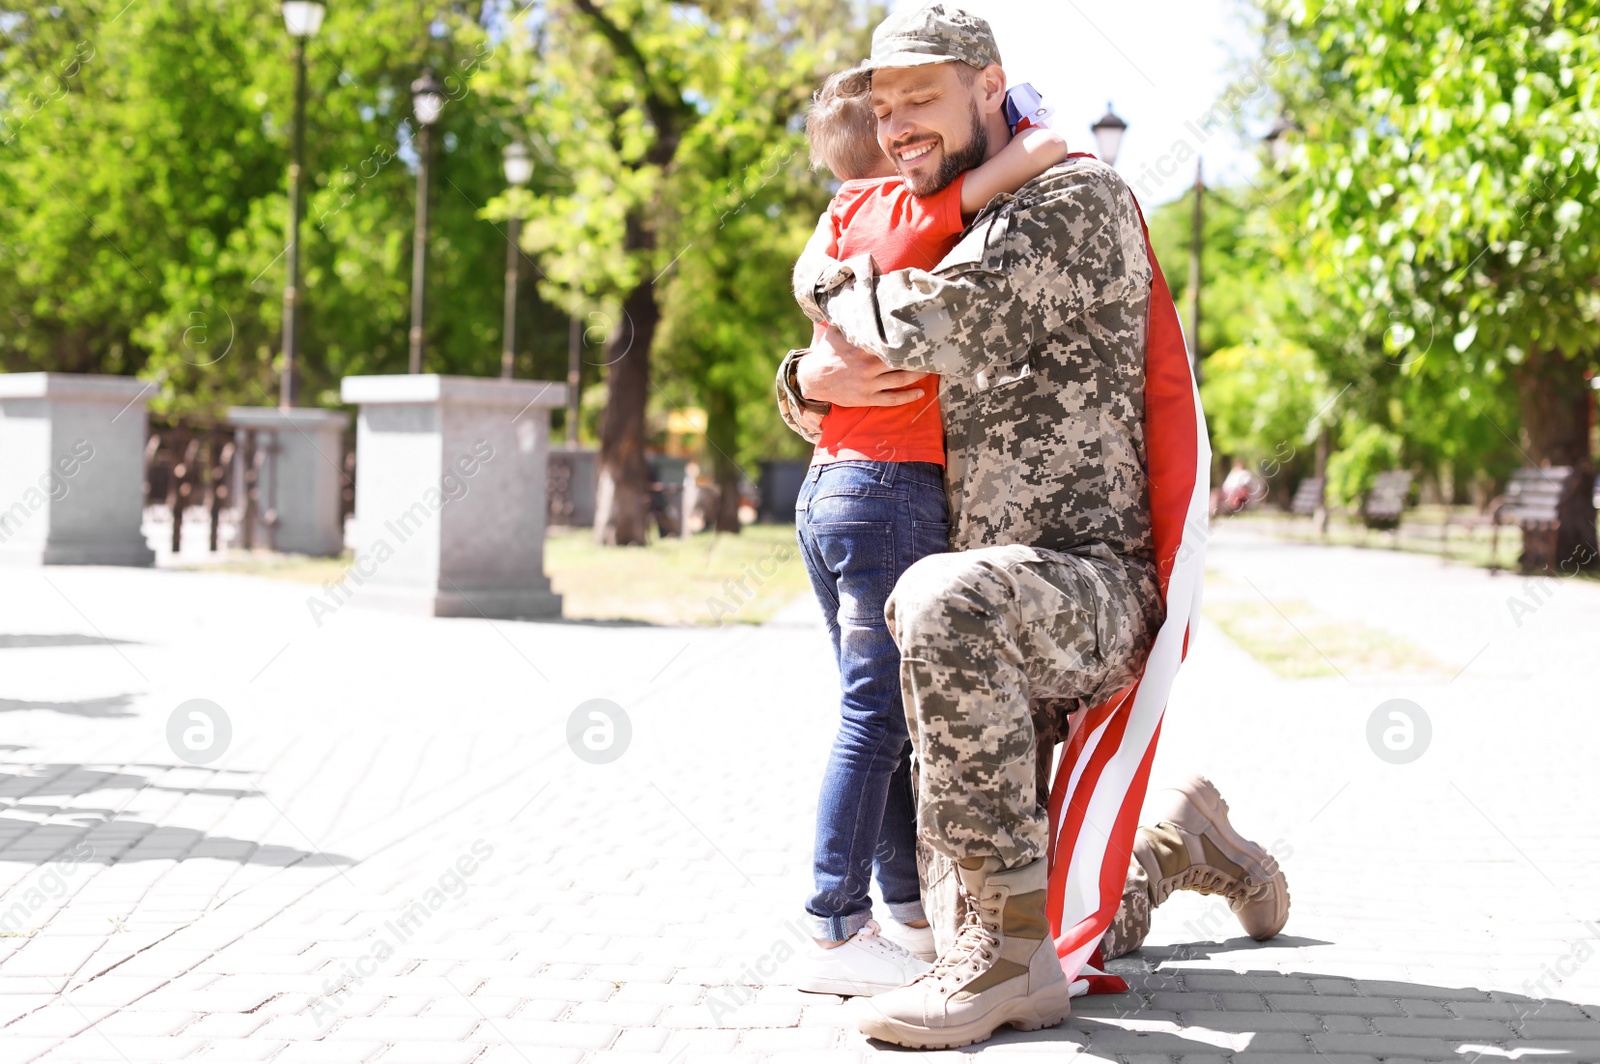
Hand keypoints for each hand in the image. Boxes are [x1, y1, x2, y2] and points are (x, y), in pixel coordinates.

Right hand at [796, 325, 928, 406]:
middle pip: (900, 360)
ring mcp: (868, 383)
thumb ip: (849, 317)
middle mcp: (867, 365)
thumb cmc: (826, 352)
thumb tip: (856, 293)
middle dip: (918, 357)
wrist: (812, 379)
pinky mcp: (867, 398)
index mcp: (862, 347)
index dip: (907, 337)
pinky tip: (920, 393)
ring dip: (918, 375)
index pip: (890, 340)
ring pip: (900, 380)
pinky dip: (907, 397)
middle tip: (935, 351)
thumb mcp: (835, 330)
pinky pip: (891, 399)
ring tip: (933, 370)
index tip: (923, 332)